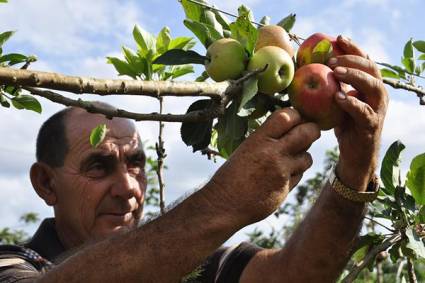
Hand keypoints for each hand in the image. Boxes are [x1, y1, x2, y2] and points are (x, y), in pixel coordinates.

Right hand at [207, 108, 319, 225]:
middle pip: (307, 133)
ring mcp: (281, 171)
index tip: (296, 119)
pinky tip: (282, 175)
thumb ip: (266, 139)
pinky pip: (300, 175)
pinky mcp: (285, 188)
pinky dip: (295, 173)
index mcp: (258, 139)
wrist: (223, 204)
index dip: (296, 115)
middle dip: (312, 130)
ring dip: (303, 155)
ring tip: (291, 158)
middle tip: (310, 132)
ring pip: (307, 156)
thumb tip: (291, 128)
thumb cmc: (231, 175)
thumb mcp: (245, 149)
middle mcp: (272, 153)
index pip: (288, 116)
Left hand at [329, 36, 388, 190]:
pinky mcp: (371, 126)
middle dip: (352, 59)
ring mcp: (377, 110)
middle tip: (332, 58)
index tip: (338, 38)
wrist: (354, 155)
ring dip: (354, 76)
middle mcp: (377, 95)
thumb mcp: (337, 103)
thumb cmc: (343, 126)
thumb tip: (307, 69)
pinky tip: (338, 97)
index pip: (365, 61)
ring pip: (373, 86)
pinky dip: (352, 102)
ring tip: (335, 71)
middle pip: (372, 69)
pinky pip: (364, 111)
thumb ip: (331, 87)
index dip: (353, 48)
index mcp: (369, 86)